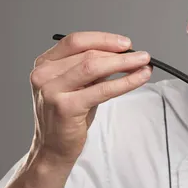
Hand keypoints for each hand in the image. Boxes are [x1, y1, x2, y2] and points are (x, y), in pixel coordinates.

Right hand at [29, 31, 151, 165]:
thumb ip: (93, 68)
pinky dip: (125, 82)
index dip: (104, 39)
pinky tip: (139, 78)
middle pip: (88, 54)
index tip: (126, 43)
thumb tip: (124, 54)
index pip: (76, 41)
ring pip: (95, 67)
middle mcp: (43, 74)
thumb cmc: (68, 115)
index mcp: (44, 63)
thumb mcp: (77, 85)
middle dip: (119, 53)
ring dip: (124, 63)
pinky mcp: (65, 107)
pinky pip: (102, 89)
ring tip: (143, 64)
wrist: (54, 147)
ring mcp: (52, 90)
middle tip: (142, 56)